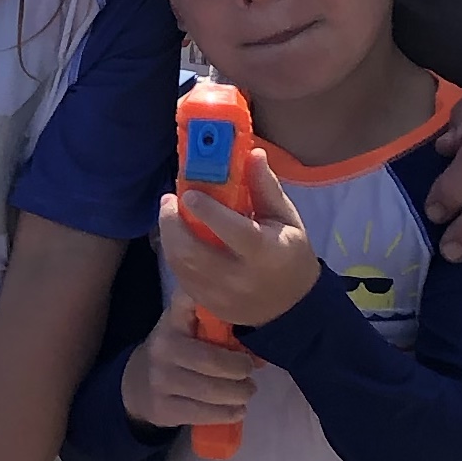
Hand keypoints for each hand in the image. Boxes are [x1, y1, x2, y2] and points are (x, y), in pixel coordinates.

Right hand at [120, 302, 257, 431]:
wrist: (137, 384)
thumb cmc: (177, 351)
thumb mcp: (188, 329)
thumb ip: (221, 330)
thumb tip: (258, 357)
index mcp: (173, 321)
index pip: (188, 301)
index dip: (211, 303)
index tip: (238, 310)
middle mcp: (163, 347)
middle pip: (211, 360)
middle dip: (239, 369)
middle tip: (249, 372)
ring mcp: (160, 380)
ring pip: (209, 390)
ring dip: (238, 393)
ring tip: (246, 392)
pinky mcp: (162, 408)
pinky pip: (202, 413)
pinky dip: (226, 414)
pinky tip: (237, 411)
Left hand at [155, 153, 317, 328]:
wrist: (292, 306)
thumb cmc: (290, 254)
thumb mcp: (287, 219)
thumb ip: (267, 188)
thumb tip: (252, 154)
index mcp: (266, 253)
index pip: (233, 231)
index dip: (208, 211)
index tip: (189, 193)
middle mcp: (240, 278)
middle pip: (193, 253)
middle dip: (172, 224)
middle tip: (169, 200)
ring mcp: (221, 295)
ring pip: (181, 266)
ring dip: (169, 237)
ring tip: (169, 213)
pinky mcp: (208, 304)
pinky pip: (182, 278)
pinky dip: (175, 255)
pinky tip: (178, 238)